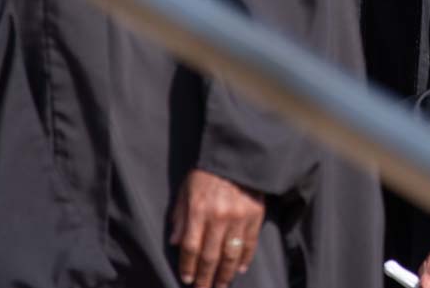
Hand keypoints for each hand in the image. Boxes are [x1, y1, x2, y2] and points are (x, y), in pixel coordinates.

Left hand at [169, 169, 264, 287]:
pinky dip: (246, 258)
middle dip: (206, 277)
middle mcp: (219, 217)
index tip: (187, 279)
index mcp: (198, 210)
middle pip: (211, 256)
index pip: (191, 247)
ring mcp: (239, 217)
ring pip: (231, 254)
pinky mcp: (255, 215)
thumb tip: (174, 242)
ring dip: (226, 273)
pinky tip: (241, 269)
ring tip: (221, 285)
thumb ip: (180, 216)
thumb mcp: (186, 190)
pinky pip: (250, 242)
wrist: (237, 155)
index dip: (188, 266)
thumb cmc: (207, 173)